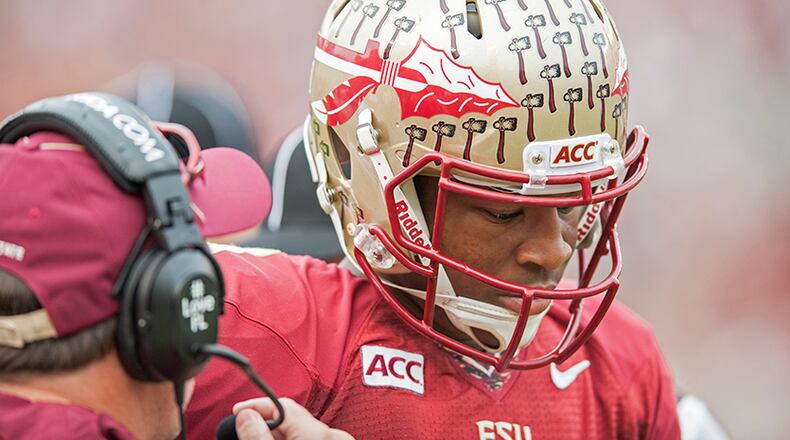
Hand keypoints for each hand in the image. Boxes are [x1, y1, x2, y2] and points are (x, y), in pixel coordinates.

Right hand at [233, 397, 353, 439]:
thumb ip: (259, 437)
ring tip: (257, 436)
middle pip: (290, 416)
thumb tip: (246, 416)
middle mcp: (334, 435)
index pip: (282, 405)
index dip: (255, 406)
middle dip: (265, 421)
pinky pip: (308, 436)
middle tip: (242, 428)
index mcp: (320, 434)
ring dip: (277, 432)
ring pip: (299, 428)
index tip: (237, 411)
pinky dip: (291, 438)